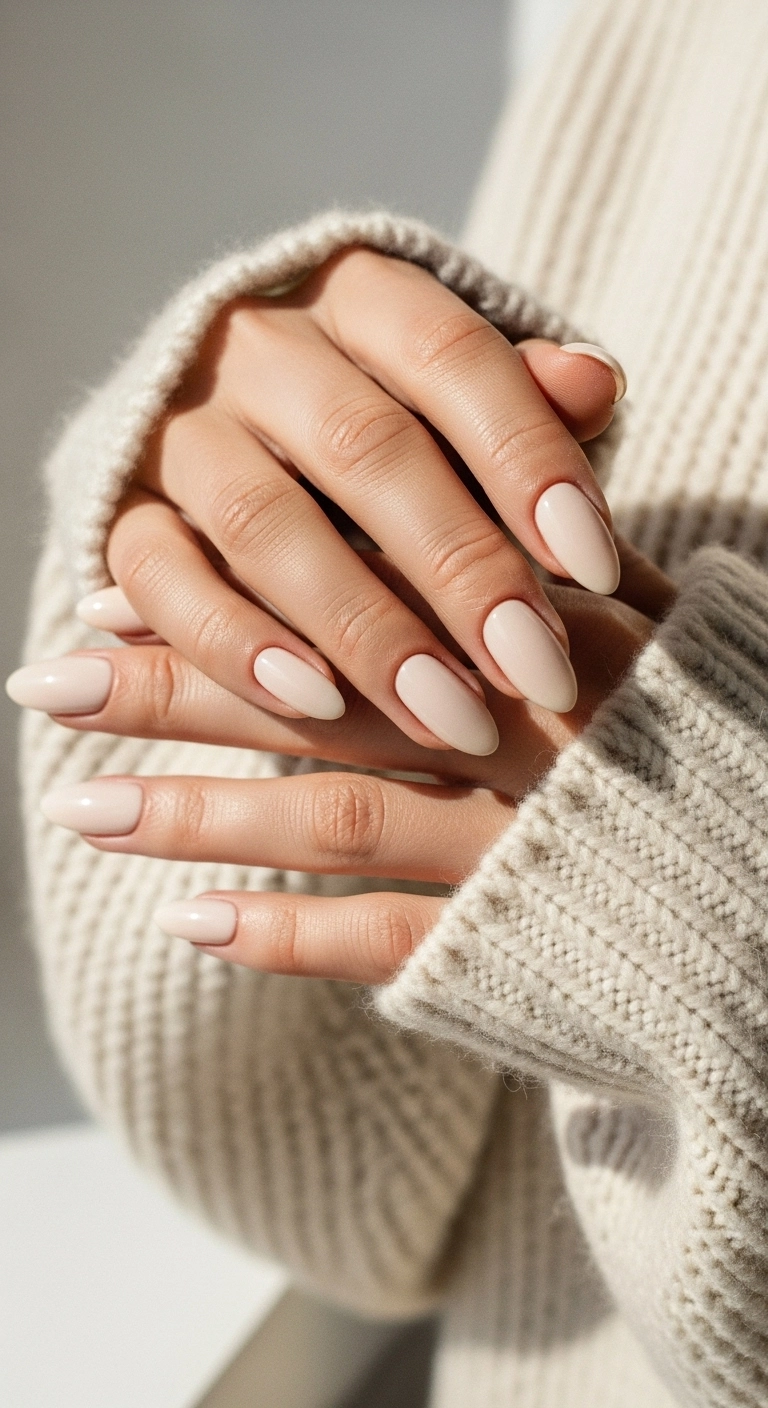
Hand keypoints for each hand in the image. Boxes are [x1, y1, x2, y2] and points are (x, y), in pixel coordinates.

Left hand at [17, 543, 673, 984]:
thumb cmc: (724, 722)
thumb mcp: (661, 609)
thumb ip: (579, 527)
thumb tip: (538, 402)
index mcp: (540, 633)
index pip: (352, 594)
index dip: (228, 589)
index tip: (114, 582)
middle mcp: (517, 729)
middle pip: (314, 697)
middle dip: (172, 690)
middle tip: (47, 685)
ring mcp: (515, 839)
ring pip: (332, 817)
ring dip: (194, 814)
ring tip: (75, 805)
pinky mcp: (518, 936)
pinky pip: (390, 941)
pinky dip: (288, 936)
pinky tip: (189, 923)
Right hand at [76, 249, 624, 755]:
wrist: (240, 433)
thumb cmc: (395, 427)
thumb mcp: (465, 399)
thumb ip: (527, 398)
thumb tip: (593, 384)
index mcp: (362, 296)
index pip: (453, 357)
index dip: (528, 458)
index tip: (596, 565)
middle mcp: (260, 346)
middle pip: (366, 448)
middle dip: (460, 567)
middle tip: (537, 671)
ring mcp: (178, 429)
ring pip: (264, 522)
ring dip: (363, 627)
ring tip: (450, 716)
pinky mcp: (118, 512)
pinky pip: (161, 578)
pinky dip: (235, 645)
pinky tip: (316, 706)